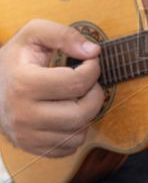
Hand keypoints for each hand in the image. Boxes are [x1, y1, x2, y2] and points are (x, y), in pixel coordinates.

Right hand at [0, 19, 103, 156]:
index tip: (89, 63)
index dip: (93, 69)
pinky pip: (69, 148)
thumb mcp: (34, 34)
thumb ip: (64, 35)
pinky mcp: (31, 148)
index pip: (77, 82)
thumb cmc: (18, 59)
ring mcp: (26, 135)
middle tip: (87, 83)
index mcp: (23, 84)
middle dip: (95, 94)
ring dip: (86, 114)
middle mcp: (22, 114)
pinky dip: (75, 131)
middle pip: (81, 112)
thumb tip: (92, 51)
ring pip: (79, 134)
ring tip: (75, 98)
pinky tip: (66, 114)